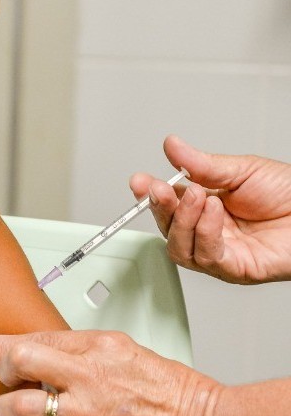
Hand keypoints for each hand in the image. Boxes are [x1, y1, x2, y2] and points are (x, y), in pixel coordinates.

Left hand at [0, 330, 222, 415]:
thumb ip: (80, 350)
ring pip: (21, 411)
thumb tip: (41, 351)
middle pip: (18, 364)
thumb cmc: (170, 391)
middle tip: (3, 385)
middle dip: (1, 374)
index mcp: (96, 349)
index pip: (30, 339)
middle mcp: (88, 380)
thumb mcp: (123, 350)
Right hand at [130, 135, 290, 283]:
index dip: (151, 194)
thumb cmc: (290, 194)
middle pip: (168, 228)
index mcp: (207, 207)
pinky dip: (203, 232)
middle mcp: (208, 232)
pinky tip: (213, 212)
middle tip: (160, 188)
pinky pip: (205, 256)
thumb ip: (202, 164)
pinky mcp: (232, 269)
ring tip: (198, 195)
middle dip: (160, 207)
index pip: (169, 204)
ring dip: (182, 220)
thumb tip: (172, 146)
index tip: (140, 181)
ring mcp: (219, 253)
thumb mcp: (242, 170)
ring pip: (178, 247)